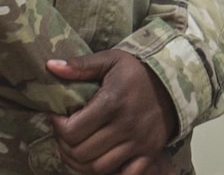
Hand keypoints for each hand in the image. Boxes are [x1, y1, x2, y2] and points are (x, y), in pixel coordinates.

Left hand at [46, 50, 178, 174]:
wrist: (173, 81)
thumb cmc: (136, 71)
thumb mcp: (110, 60)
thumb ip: (80, 66)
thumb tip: (50, 66)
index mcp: (113, 102)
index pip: (72, 131)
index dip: (58, 126)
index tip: (58, 117)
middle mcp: (126, 125)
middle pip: (81, 152)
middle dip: (65, 145)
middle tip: (65, 133)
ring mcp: (139, 142)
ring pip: (97, 168)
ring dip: (81, 162)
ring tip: (77, 146)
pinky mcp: (149, 153)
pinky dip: (109, 173)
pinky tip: (100, 159)